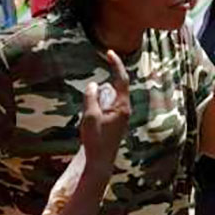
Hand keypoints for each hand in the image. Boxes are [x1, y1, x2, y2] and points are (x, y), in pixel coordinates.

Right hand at [79, 50, 130, 167]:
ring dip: (97, 101)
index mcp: (122, 107)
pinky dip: (97, 107)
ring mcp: (120, 116)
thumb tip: (93, 83)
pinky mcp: (115, 121)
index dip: (115, 64)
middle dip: (100, 92)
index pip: (121, 79)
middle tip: (92, 113)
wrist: (100, 162)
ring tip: (91, 123)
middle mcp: (124, 110)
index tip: (109, 52)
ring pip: (108, 98)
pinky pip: (106, 107)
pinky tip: (91, 124)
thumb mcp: (90, 117)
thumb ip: (91, 98)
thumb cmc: (96, 141)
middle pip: (112, 89)